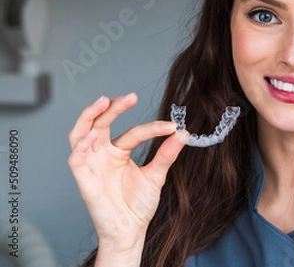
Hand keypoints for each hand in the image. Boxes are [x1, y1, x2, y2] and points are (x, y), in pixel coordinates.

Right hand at [68, 92, 185, 252]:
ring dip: (90, 116)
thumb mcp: (156, 175)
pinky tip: (93, 135)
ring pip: (81, 132)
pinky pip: (76, 157)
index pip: (133, 132)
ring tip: (104, 102)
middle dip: (113, 108)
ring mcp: (91, 164)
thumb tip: (183, 133)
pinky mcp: (83, 177)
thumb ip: (167, 154)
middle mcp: (102, 153)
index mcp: (118, 151)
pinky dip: (82, 144)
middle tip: (130, 97)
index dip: (152, 128)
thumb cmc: (138, 204)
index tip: (172, 126)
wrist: (130, 230)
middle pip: (101, 123)